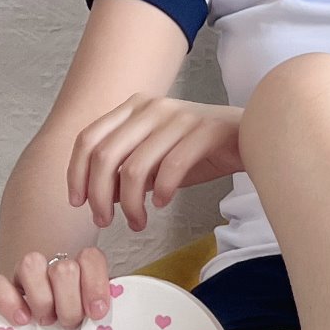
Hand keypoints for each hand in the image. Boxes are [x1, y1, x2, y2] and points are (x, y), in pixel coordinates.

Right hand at [0, 245, 112, 329]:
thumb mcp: (87, 324)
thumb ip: (100, 315)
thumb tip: (114, 324)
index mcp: (78, 274)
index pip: (90, 258)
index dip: (96, 284)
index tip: (96, 311)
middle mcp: (50, 271)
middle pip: (63, 267)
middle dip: (70, 302)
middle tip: (69, 323)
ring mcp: (23, 279)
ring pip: (31, 264)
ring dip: (43, 299)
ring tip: (46, 320)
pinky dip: (11, 303)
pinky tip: (22, 319)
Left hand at [68, 96, 244, 234]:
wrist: (253, 136)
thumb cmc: (202, 150)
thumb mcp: (157, 157)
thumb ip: (127, 169)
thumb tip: (97, 196)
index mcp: (134, 107)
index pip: (88, 138)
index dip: (76, 173)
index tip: (78, 202)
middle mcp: (152, 107)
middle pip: (105, 155)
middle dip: (99, 195)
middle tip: (105, 221)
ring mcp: (179, 116)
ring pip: (134, 168)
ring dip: (131, 204)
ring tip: (138, 222)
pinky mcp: (205, 130)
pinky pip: (171, 167)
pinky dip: (161, 191)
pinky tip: (162, 203)